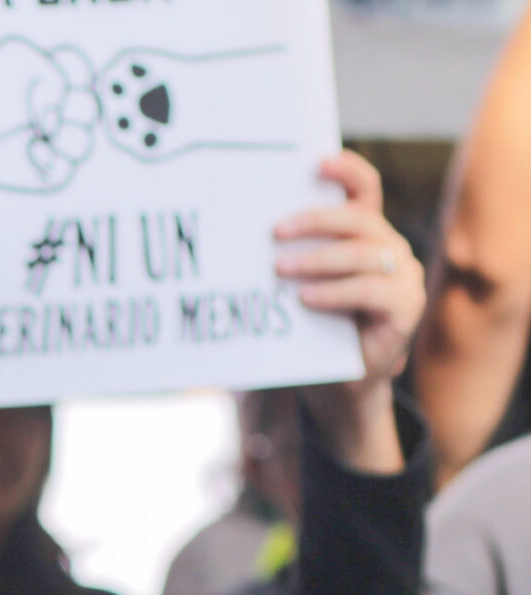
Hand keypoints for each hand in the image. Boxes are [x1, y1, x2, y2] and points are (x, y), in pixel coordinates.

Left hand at [279, 151, 424, 470]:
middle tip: (275, 231)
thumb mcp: (294, 291)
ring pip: (366, 253)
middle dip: (316, 220)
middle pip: (360, 219)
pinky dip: (337, 292)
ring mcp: (403, 277)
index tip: (316, 163)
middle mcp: (390, 249)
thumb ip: (284, 261)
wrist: (336, 386)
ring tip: (281, 270)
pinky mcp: (405, 307)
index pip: (364, 191)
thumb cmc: (310, 332)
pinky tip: (307, 298)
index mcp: (364, 236)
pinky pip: (373, 290)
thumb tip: (232, 239)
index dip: (347, 171)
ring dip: (319, 259)